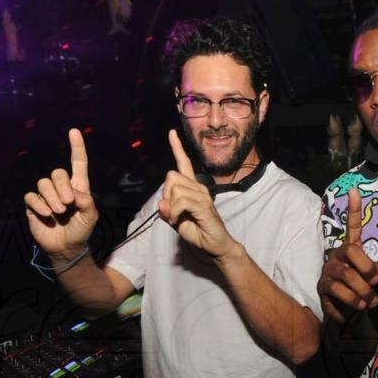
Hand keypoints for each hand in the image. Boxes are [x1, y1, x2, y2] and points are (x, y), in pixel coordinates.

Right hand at [24, 129, 97, 259]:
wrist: (67, 248)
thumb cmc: (81, 230)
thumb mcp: (91, 216)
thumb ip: (86, 201)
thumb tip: (71, 192)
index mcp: (78, 187)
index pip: (78, 163)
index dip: (77, 147)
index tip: (74, 131)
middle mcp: (61, 188)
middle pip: (57, 173)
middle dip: (62, 187)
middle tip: (68, 204)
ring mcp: (46, 196)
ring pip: (43, 183)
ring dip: (52, 198)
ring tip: (58, 212)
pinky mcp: (33, 205)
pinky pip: (31, 196)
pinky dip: (40, 205)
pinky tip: (48, 215)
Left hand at [158, 129, 235, 258]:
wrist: (215, 245)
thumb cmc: (197, 231)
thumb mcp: (175, 221)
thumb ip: (166, 211)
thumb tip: (162, 203)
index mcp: (192, 188)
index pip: (183, 163)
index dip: (177, 148)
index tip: (172, 132)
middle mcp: (199, 187)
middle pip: (171, 176)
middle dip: (166, 194)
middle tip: (171, 212)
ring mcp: (203, 195)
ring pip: (175, 189)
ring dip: (170, 207)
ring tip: (177, 219)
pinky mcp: (204, 205)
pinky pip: (181, 201)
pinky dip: (174, 213)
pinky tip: (178, 220)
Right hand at [317, 188, 377, 322]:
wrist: (342, 310)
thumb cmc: (361, 288)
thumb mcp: (374, 278)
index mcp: (350, 250)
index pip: (353, 227)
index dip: (354, 210)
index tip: (355, 190)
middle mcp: (336, 258)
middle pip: (351, 254)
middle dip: (367, 272)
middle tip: (376, 288)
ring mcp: (327, 275)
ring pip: (345, 279)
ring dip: (361, 295)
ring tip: (369, 304)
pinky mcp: (321, 292)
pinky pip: (335, 299)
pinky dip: (348, 308)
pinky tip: (353, 311)